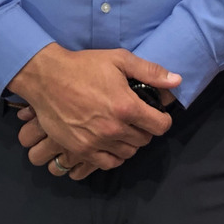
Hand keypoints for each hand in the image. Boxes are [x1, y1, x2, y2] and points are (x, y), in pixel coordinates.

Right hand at [8, 44, 180, 176]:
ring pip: (128, 153)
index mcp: (127, 107)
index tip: (156, 114)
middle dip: (145, 129)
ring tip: (123, 129)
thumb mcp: (120, 60)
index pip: (160, 126)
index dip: (162, 119)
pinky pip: (108, 163)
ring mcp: (96, 142)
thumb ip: (150, 72)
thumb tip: (176, 81)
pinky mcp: (80, 150)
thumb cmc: (84, 66)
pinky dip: (114, 155)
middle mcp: (114, 129)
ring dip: (130, 143)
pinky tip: (110, 143)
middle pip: (144, 140)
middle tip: (137, 118)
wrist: (46, 78)